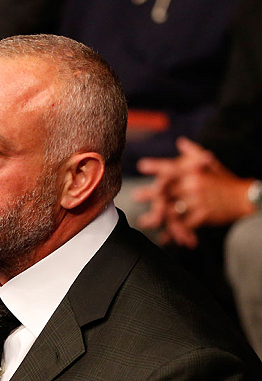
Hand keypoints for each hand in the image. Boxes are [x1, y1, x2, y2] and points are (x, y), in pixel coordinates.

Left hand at [134, 137, 255, 247]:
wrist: (244, 198)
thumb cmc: (225, 180)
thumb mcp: (211, 164)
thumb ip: (194, 153)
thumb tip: (181, 141)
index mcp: (195, 172)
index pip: (172, 167)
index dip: (157, 166)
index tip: (141, 165)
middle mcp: (195, 186)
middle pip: (167, 190)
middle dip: (149, 194)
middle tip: (135, 196)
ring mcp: (199, 201)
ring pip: (172, 210)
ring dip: (156, 217)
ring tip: (144, 221)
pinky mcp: (204, 216)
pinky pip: (184, 225)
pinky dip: (173, 233)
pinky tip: (162, 238)